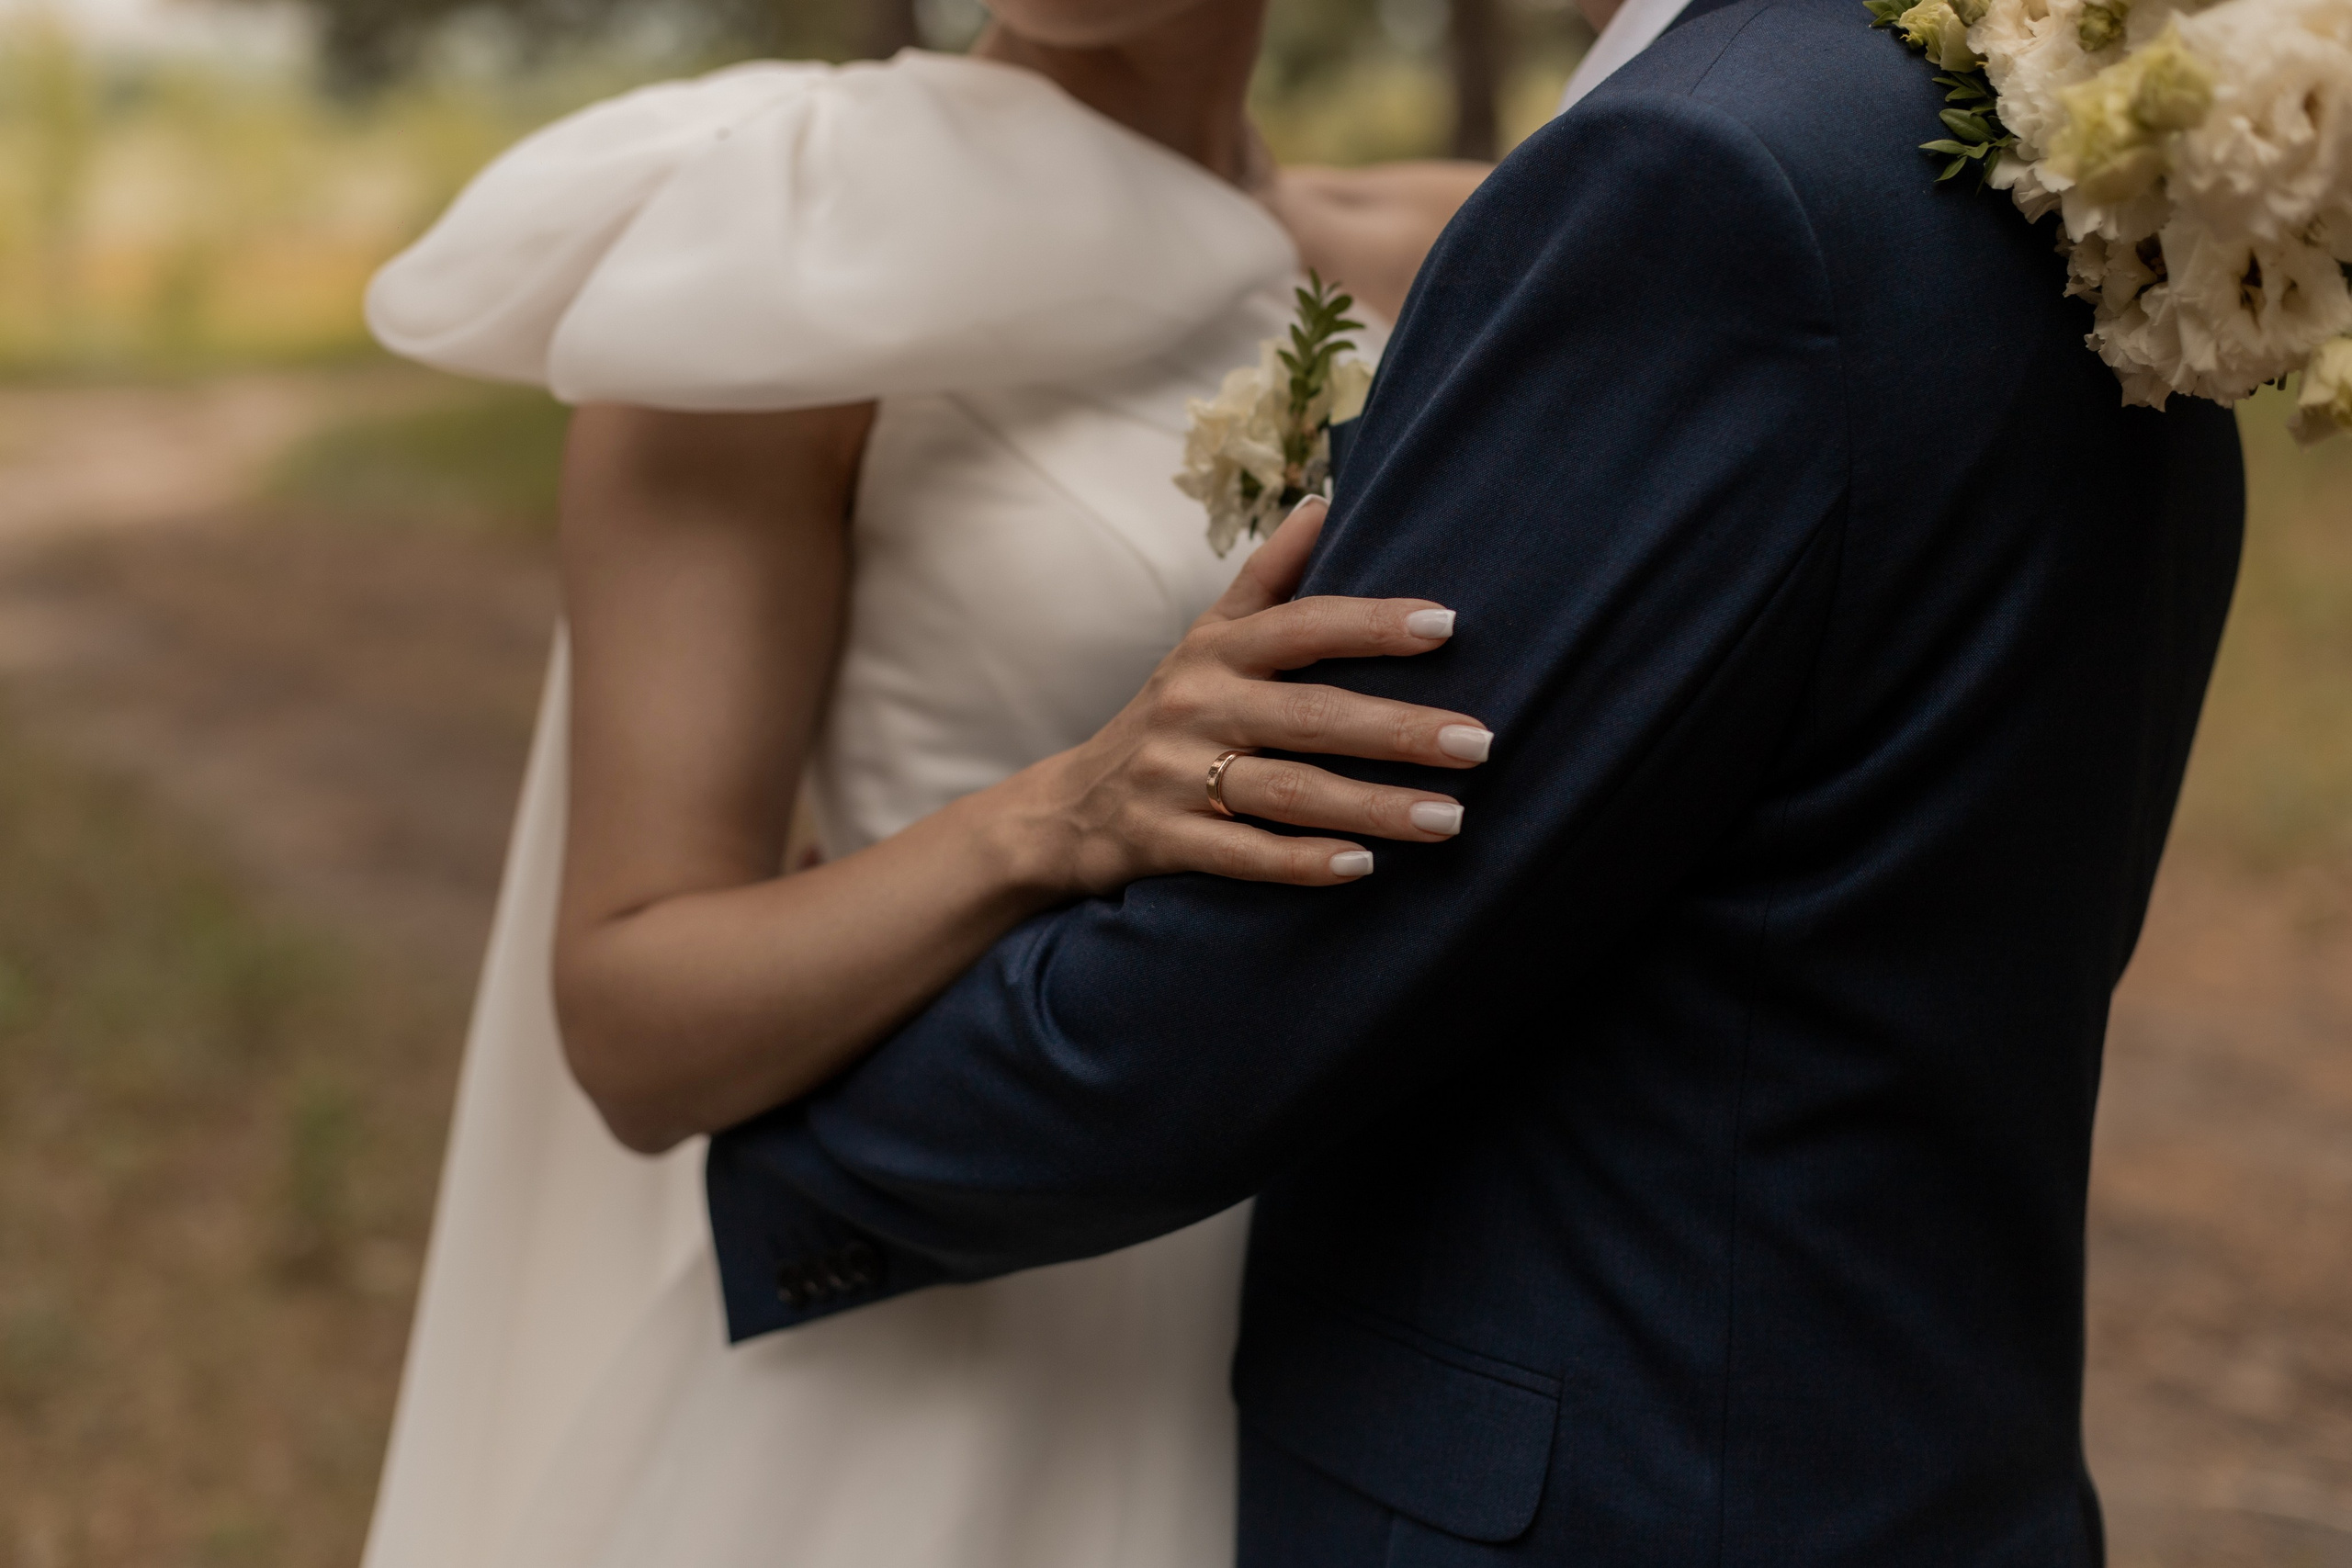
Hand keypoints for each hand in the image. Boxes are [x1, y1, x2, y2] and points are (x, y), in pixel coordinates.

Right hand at [1016, 496, 1491, 891]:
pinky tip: (1361, 867)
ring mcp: (1177, 775)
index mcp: (1217, 652)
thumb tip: (1326, 501)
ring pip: (1289, 791)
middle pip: (1311, 716)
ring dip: (1373, 807)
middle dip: (1399, 730)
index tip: (1446, 625)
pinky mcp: (1164, 840)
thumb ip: (1267, 577)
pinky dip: (1300, 863)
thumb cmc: (1168, 715)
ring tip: (1450, 818)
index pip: (1303, 626)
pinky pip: (1241, 854)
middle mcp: (1197, 706)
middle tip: (1479, 742)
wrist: (1068, 808)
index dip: (1372, 623)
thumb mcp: (1205, 639)